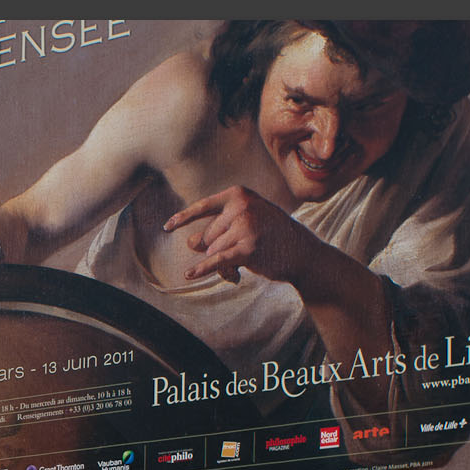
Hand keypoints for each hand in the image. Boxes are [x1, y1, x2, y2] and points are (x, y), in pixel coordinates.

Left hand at [163, 185, 310, 284]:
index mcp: (239, 195)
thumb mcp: (244, 224)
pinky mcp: (248, 248)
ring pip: (214, 251)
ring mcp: (245, 227)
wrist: (302, 252)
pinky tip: (190, 274)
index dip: (183, 218)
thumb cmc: (271, 235)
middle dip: (216, 249)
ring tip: (244, 261)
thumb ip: (217, 229)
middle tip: (239, 252)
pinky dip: (203, 269)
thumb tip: (190, 243)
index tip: (167, 227)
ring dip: (224, 263)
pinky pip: (218, 261)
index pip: (204, 207)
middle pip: (208, 236)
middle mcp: (241, 207)